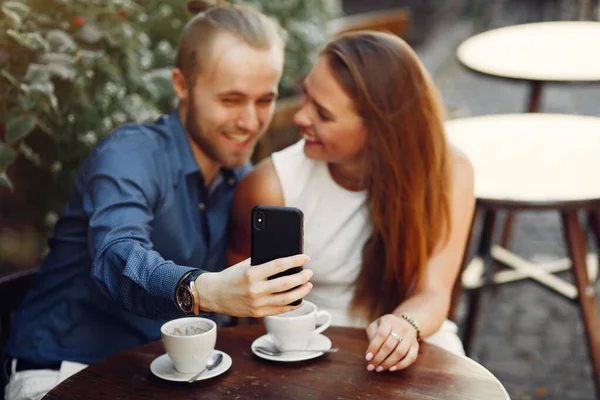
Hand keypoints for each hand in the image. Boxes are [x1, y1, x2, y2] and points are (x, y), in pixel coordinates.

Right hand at [195, 255, 312, 316]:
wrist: (214, 295)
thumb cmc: (232, 276)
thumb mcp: (246, 265)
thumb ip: (264, 263)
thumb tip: (287, 262)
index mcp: (252, 273)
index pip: (279, 265)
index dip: (295, 261)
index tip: (306, 258)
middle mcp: (255, 289)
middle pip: (286, 283)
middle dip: (302, 277)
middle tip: (309, 273)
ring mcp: (257, 303)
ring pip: (287, 298)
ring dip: (301, 292)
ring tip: (308, 285)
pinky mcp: (258, 313)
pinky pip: (280, 309)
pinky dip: (293, 304)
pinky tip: (300, 298)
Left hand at [365, 314, 419, 371]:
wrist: (403, 323)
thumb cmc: (384, 328)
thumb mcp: (375, 327)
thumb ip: (371, 338)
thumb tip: (370, 356)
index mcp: (389, 320)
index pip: (381, 335)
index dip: (374, 347)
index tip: (367, 358)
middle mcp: (401, 327)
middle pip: (390, 345)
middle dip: (379, 358)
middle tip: (372, 367)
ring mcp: (410, 336)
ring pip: (400, 353)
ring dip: (388, 363)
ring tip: (379, 368)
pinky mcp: (416, 345)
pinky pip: (411, 357)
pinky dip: (401, 365)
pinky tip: (391, 368)